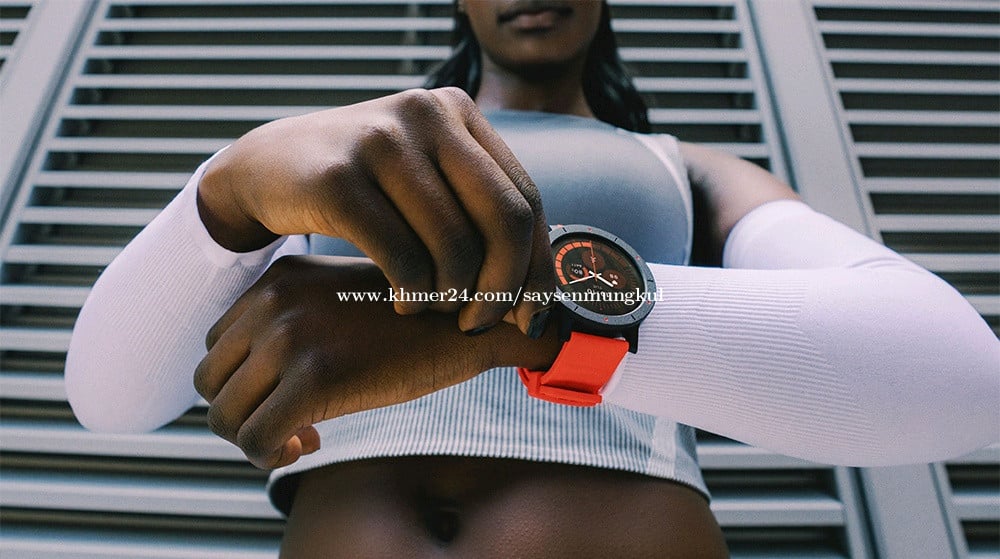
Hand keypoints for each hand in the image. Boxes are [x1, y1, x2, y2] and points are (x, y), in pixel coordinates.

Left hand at [193, 256, 560, 468]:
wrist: (471, 318)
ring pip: (223, 413)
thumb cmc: (413, 320)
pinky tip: (309, 445)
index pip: (217, 344)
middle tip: (293, 424)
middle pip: (210, 378)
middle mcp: (273, 301)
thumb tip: (254, 382)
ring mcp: (289, 337)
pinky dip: (270, 456)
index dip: (246, 382)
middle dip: (243, 412)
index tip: (292, 397)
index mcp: (277, 278)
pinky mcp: (313, 378)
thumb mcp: (340, 302)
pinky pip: (254, 439)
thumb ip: (292, 323)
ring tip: (300, 437)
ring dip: (254, 438)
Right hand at [197, 87, 554, 333]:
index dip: (536, 268)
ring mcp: (382, 141)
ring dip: (454, 299)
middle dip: (504, 288)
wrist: (267, 166)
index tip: (529, 316)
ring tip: (435, 312)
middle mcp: (427, 115)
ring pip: (456, 245)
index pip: (524, 200)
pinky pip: (403, 258)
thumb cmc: (363, 186)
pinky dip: (414, 295)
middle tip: (479, 323)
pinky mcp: (339, 178)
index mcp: (459, 113)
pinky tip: (404, 303)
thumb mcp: (425, 178)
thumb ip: (478, 213)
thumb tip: (542, 291)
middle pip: (505, 220)